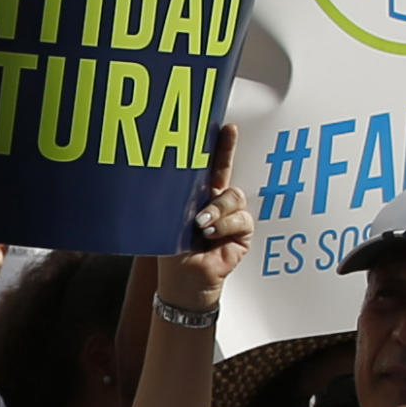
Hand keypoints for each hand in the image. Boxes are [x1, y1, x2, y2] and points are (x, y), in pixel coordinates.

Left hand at [153, 130, 252, 314]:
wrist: (183, 282)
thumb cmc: (172, 252)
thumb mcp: (169, 222)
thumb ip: (175, 202)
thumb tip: (163, 177)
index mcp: (199, 196)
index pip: (210, 167)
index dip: (219, 145)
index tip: (223, 124)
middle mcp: (217, 203)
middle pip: (227, 172)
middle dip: (227, 150)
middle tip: (229, 132)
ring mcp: (231, 217)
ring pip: (234, 197)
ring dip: (217, 208)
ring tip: (200, 223)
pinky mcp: (243, 233)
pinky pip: (241, 219)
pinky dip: (225, 225)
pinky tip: (211, 233)